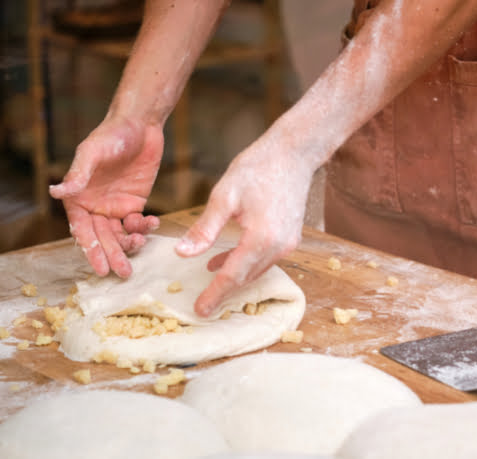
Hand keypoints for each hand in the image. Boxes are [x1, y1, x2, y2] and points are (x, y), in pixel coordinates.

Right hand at [49, 116, 163, 277]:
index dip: (91, 250)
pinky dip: (145, 227)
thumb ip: (78, 173)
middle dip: (113, 255)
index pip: (83, 230)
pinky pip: (138, 223)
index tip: (100, 268)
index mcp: (78, 198)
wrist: (140, 125)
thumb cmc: (111, 135)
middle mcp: (95, 206)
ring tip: (139, 244)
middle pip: (103, 238)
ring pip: (121, 234)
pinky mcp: (135, 202)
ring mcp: (116, 206)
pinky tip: (152, 224)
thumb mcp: (92, 152)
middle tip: (123, 273)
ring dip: (130, 244)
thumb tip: (55, 191)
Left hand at [175, 133, 314, 316]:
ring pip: (257, 270)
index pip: (233, 276)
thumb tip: (182, 253)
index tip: (200, 311)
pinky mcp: (291, 237)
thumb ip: (204, 229)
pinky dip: (246, 264)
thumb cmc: (258, 168)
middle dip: (224, 292)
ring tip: (211, 280)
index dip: (215, 295)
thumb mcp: (224, 196)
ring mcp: (288, 243)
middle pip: (246, 278)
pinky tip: (226, 259)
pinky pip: (265, 259)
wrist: (294, 153)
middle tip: (204, 305)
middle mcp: (279, 247)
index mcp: (260, 239)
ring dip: (235, 277)